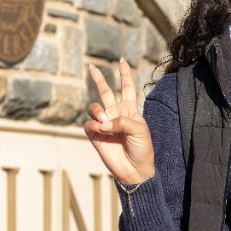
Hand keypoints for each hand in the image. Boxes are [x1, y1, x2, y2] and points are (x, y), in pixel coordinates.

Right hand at [84, 59, 155, 183]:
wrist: (134, 170)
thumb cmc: (142, 149)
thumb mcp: (138, 130)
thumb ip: (121, 120)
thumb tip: (102, 122)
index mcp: (130, 110)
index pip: (128, 88)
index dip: (125, 74)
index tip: (122, 61)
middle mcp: (116, 114)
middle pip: (106, 92)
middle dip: (98, 79)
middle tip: (91, 67)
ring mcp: (105, 124)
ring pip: (94, 107)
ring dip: (97, 110)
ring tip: (105, 122)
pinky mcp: (95, 135)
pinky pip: (89, 123)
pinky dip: (95, 125)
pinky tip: (102, 131)